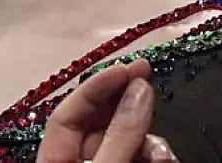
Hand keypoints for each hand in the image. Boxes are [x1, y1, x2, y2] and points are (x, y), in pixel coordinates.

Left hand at [36, 59, 179, 161]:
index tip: (126, 67)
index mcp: (55, 160)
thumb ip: (120, 135)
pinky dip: (155, 156)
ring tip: (163, 155)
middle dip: (128, 102)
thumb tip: (139, 88)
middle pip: (102, 121)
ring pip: (128, 140)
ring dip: (150, 140)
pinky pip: (142, 158)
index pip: (69, 112)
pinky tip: (166, 160)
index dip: (96, 86)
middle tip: (148, 75)